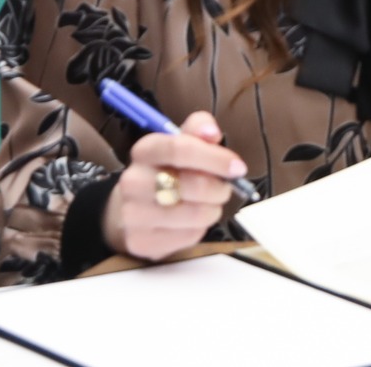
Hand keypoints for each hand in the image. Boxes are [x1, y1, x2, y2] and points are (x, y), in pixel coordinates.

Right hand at [101, 111, 248, 260]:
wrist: (136, 205)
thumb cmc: (168, 169)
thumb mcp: (182, 141)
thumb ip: (199, 129)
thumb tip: (212, 132)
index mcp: (145, 150)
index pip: (180, 149)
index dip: (214, 158)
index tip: (238, 167)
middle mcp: (133, 181)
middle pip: (193, 185)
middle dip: (220, 188)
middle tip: (225, 188)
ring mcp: (132, 214)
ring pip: (194, 215)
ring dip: (213, 209)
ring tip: (209, 204)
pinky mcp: (140, 242)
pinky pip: (187, 237)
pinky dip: (200, 229)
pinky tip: (192, 220)